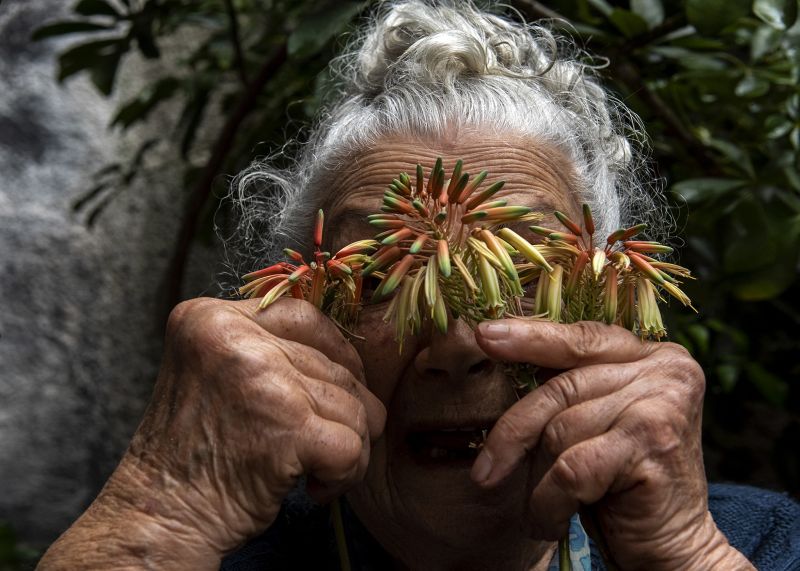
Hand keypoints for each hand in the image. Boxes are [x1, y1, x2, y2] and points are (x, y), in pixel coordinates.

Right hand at [39, 297, 385, 569]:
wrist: (159, 518)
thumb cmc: (194, 451)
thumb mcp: (214, 372)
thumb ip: (264, 346)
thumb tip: (348, 347)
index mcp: (210, 318)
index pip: (305, 317)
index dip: (333, 355)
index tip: (330, 393)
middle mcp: (235, 339)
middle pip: (335, 364)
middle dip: (343, 410)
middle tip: (319, 444)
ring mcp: (264, 381)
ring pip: (353, 405)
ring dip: (347, 444)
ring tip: (314, 470)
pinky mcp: (289, 428)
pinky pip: (354, 445)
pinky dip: (347, 474)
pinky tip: (317, 487)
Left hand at [472, 319, 751, 569]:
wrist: (672, 546)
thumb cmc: (621, 483)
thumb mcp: (595, 420)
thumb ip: (570, 384)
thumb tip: (496, 341)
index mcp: (652, 354)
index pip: (581, 338)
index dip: (530, 337)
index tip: (484, 335)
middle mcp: (666, 370)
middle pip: (562, 386)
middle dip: (515, 429)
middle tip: (483, 470)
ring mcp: (664, 404)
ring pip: (561, 429)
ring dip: (537, 478)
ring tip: (537, 508)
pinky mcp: (654, 445)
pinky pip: (572, 469)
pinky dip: (549, 501)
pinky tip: (548, 522)